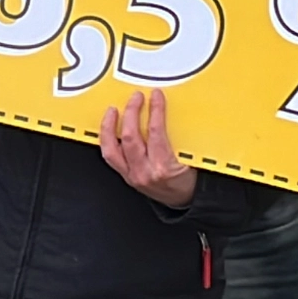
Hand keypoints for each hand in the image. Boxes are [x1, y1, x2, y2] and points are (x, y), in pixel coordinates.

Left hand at [100, 89, 196, 207]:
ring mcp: (132, 175)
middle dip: (132, 113)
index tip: (156, 97)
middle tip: (136, 98)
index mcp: (164, 167)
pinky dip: (106, 140)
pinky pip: (110, 157)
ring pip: (112, 148)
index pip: (155, 132)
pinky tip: (108, 129)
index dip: (155, 110)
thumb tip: (170, 112)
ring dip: (110, 126)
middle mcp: (144, 172)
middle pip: (130, 137)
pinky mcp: (125, 176)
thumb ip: (180, 137)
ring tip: (113, 111)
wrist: (183, 201)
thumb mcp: (191, 159)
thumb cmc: (188, 181)